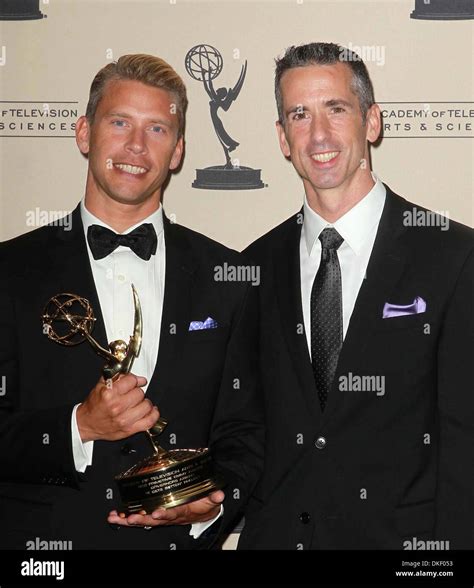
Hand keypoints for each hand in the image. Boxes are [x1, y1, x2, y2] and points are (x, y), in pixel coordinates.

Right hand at [76, 373, 158, 441]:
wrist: (86, 424)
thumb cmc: (93, 406)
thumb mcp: (100, 386)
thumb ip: (116, 376)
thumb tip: (132, 374)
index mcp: (109, 394)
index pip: (132, 380)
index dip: (134, 379)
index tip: (135, 381)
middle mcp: (117, 406)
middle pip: (140, 393)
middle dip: (136, 391)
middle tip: (131, 394)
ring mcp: (124, 419)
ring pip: (146, 405)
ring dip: (144, 403)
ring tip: (138, 403)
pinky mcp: (129, 429)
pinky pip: (149, 421)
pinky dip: (153, 415)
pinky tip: (150, 411)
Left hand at [107, 490, 224, 527]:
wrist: (204, 511)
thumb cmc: (205, 503)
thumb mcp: (212, 500)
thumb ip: (214, 497)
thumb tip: (219, 494)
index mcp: (182, 511)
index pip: (172, 513)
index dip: (164, 513)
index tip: (156, 512)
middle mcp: (169, 516)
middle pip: (153, 519)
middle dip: (140, 519)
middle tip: (130, 517)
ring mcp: (161, 516)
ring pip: (143, 519)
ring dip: (128, 519)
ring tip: (116, 518)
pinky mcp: (156, 514)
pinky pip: (140, 516)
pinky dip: (126, 517)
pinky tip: (116, 516)